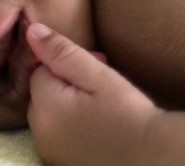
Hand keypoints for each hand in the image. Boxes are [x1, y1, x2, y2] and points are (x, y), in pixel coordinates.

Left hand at [27, 23, 161, 165]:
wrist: (153, 156)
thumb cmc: (128, 113)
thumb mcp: (97, 75)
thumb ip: (61, 52)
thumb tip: (32, 31)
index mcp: (44, 106)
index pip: (41, 71)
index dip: (68, 64)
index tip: (98, 63)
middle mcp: (39, 131)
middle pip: (42, 93)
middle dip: (66, 83)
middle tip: (100, 83)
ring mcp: (47, 149)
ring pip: (49, 113)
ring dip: (67, 104)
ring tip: (99, 105)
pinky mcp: (58, 161)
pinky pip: (56, 134)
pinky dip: (70, 126)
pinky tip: (95, 125)